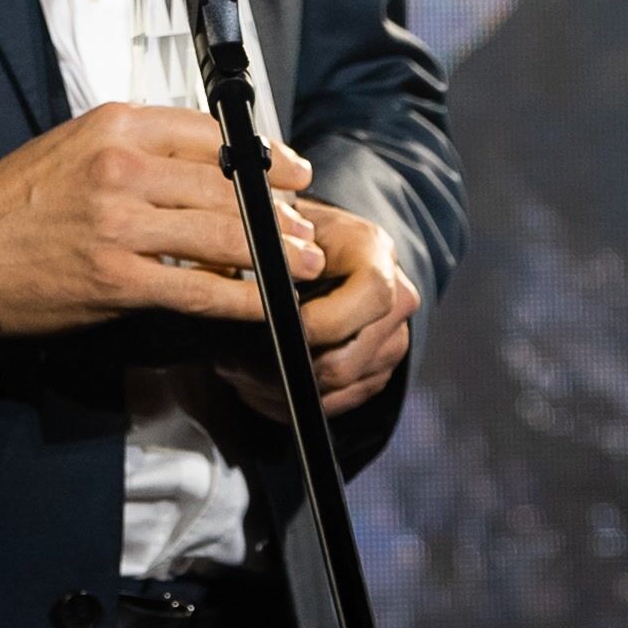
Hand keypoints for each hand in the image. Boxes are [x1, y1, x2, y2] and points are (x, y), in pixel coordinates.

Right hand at [0, 104, 320, 340]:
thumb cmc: (22, 201)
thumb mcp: (79, 145)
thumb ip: (143, 146)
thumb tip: (215, 160)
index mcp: (116, 127)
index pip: (212, 135)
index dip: (264, 156)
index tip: (292, 172)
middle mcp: (122, 169)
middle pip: (227, 187)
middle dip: (280, 212)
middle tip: (306, 229)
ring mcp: (120, 225)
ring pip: (222, 236)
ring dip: (275, 254)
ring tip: (303, 264)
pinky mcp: (117, 278)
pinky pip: (198, 289)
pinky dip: (240, 298)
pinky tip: (265, 304)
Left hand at [227, 199, 417, 421]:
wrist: (324, 250)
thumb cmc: (297, 236)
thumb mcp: (283, 222)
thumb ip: (270, 244)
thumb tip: (239, 267)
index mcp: (376, 254)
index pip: (371, 295)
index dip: (325, 319)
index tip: (279, 324)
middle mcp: (396, 301)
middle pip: (345, 360)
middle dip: (282, 367)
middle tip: (231, 363)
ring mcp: (391, 343)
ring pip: (333, 389)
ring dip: (277, 388)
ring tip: (235, 369)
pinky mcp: (377, 374)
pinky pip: (332, 405)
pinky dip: (289, 402)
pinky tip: (255, 383)